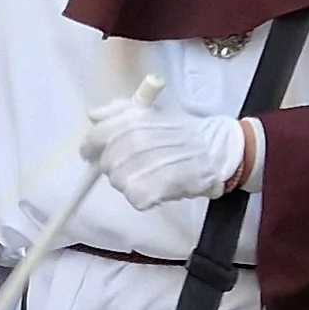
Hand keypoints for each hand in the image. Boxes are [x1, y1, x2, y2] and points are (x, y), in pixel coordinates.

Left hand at [82, 99, 250, 207]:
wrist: (217, 150)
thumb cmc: (182, 134)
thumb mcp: (151, 112)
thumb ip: (119, 111)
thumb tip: (93, 115)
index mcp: (133, 119)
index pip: (97, 136)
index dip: (91, 148)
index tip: (92, 154)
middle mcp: (136, 140)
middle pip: (106, 163)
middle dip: (115, 167)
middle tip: (135, 166)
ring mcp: (145, 164)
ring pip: (118, 182)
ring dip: (130, 182)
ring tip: (150, 175)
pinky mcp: (155, 188)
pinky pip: (134, 198)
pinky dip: (143, 197)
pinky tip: (157, 188)